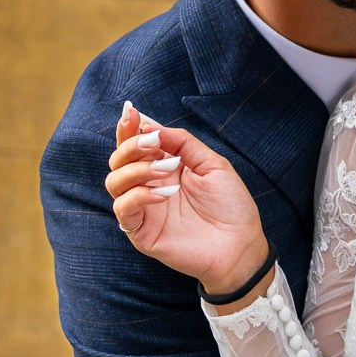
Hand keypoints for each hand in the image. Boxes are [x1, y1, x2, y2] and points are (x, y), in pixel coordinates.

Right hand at [106, 101, 269, 297]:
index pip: (134, 145)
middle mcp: (148, 185)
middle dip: (131, 146)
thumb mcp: (212, 164)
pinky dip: (139, 195)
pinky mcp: (141, 232)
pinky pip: (123, 209)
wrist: (240, 245)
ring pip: (114, 181)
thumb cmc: (230, 205)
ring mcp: (143, 209)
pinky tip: (165, 193)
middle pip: (118, 160)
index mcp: (163, 167)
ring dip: (136, 169)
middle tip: (153, 143)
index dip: (127, 127)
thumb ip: (183, 143)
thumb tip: (152, 125)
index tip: (131, 112)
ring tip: (166, 170)